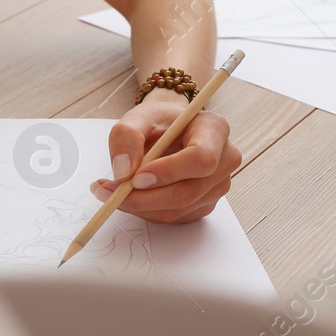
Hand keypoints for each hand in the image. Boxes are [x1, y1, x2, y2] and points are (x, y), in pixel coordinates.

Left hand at [94, 90, 239, 222]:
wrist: (168, 130)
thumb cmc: (158, 121)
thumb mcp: (137, 118)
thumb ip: (126, 137)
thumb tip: (124, 171)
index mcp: (215, 129)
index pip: (201, 158)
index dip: (169, 172)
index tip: (136, 177)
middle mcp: (225, 159)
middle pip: (188, 191)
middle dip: (144, 197)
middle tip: (110, 191)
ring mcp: (217, 185)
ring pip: (177, 209)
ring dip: (139, 206)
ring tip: (110, 190)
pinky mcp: (204, 204)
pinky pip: (173, 217)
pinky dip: (146, 211)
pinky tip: (130, 195)